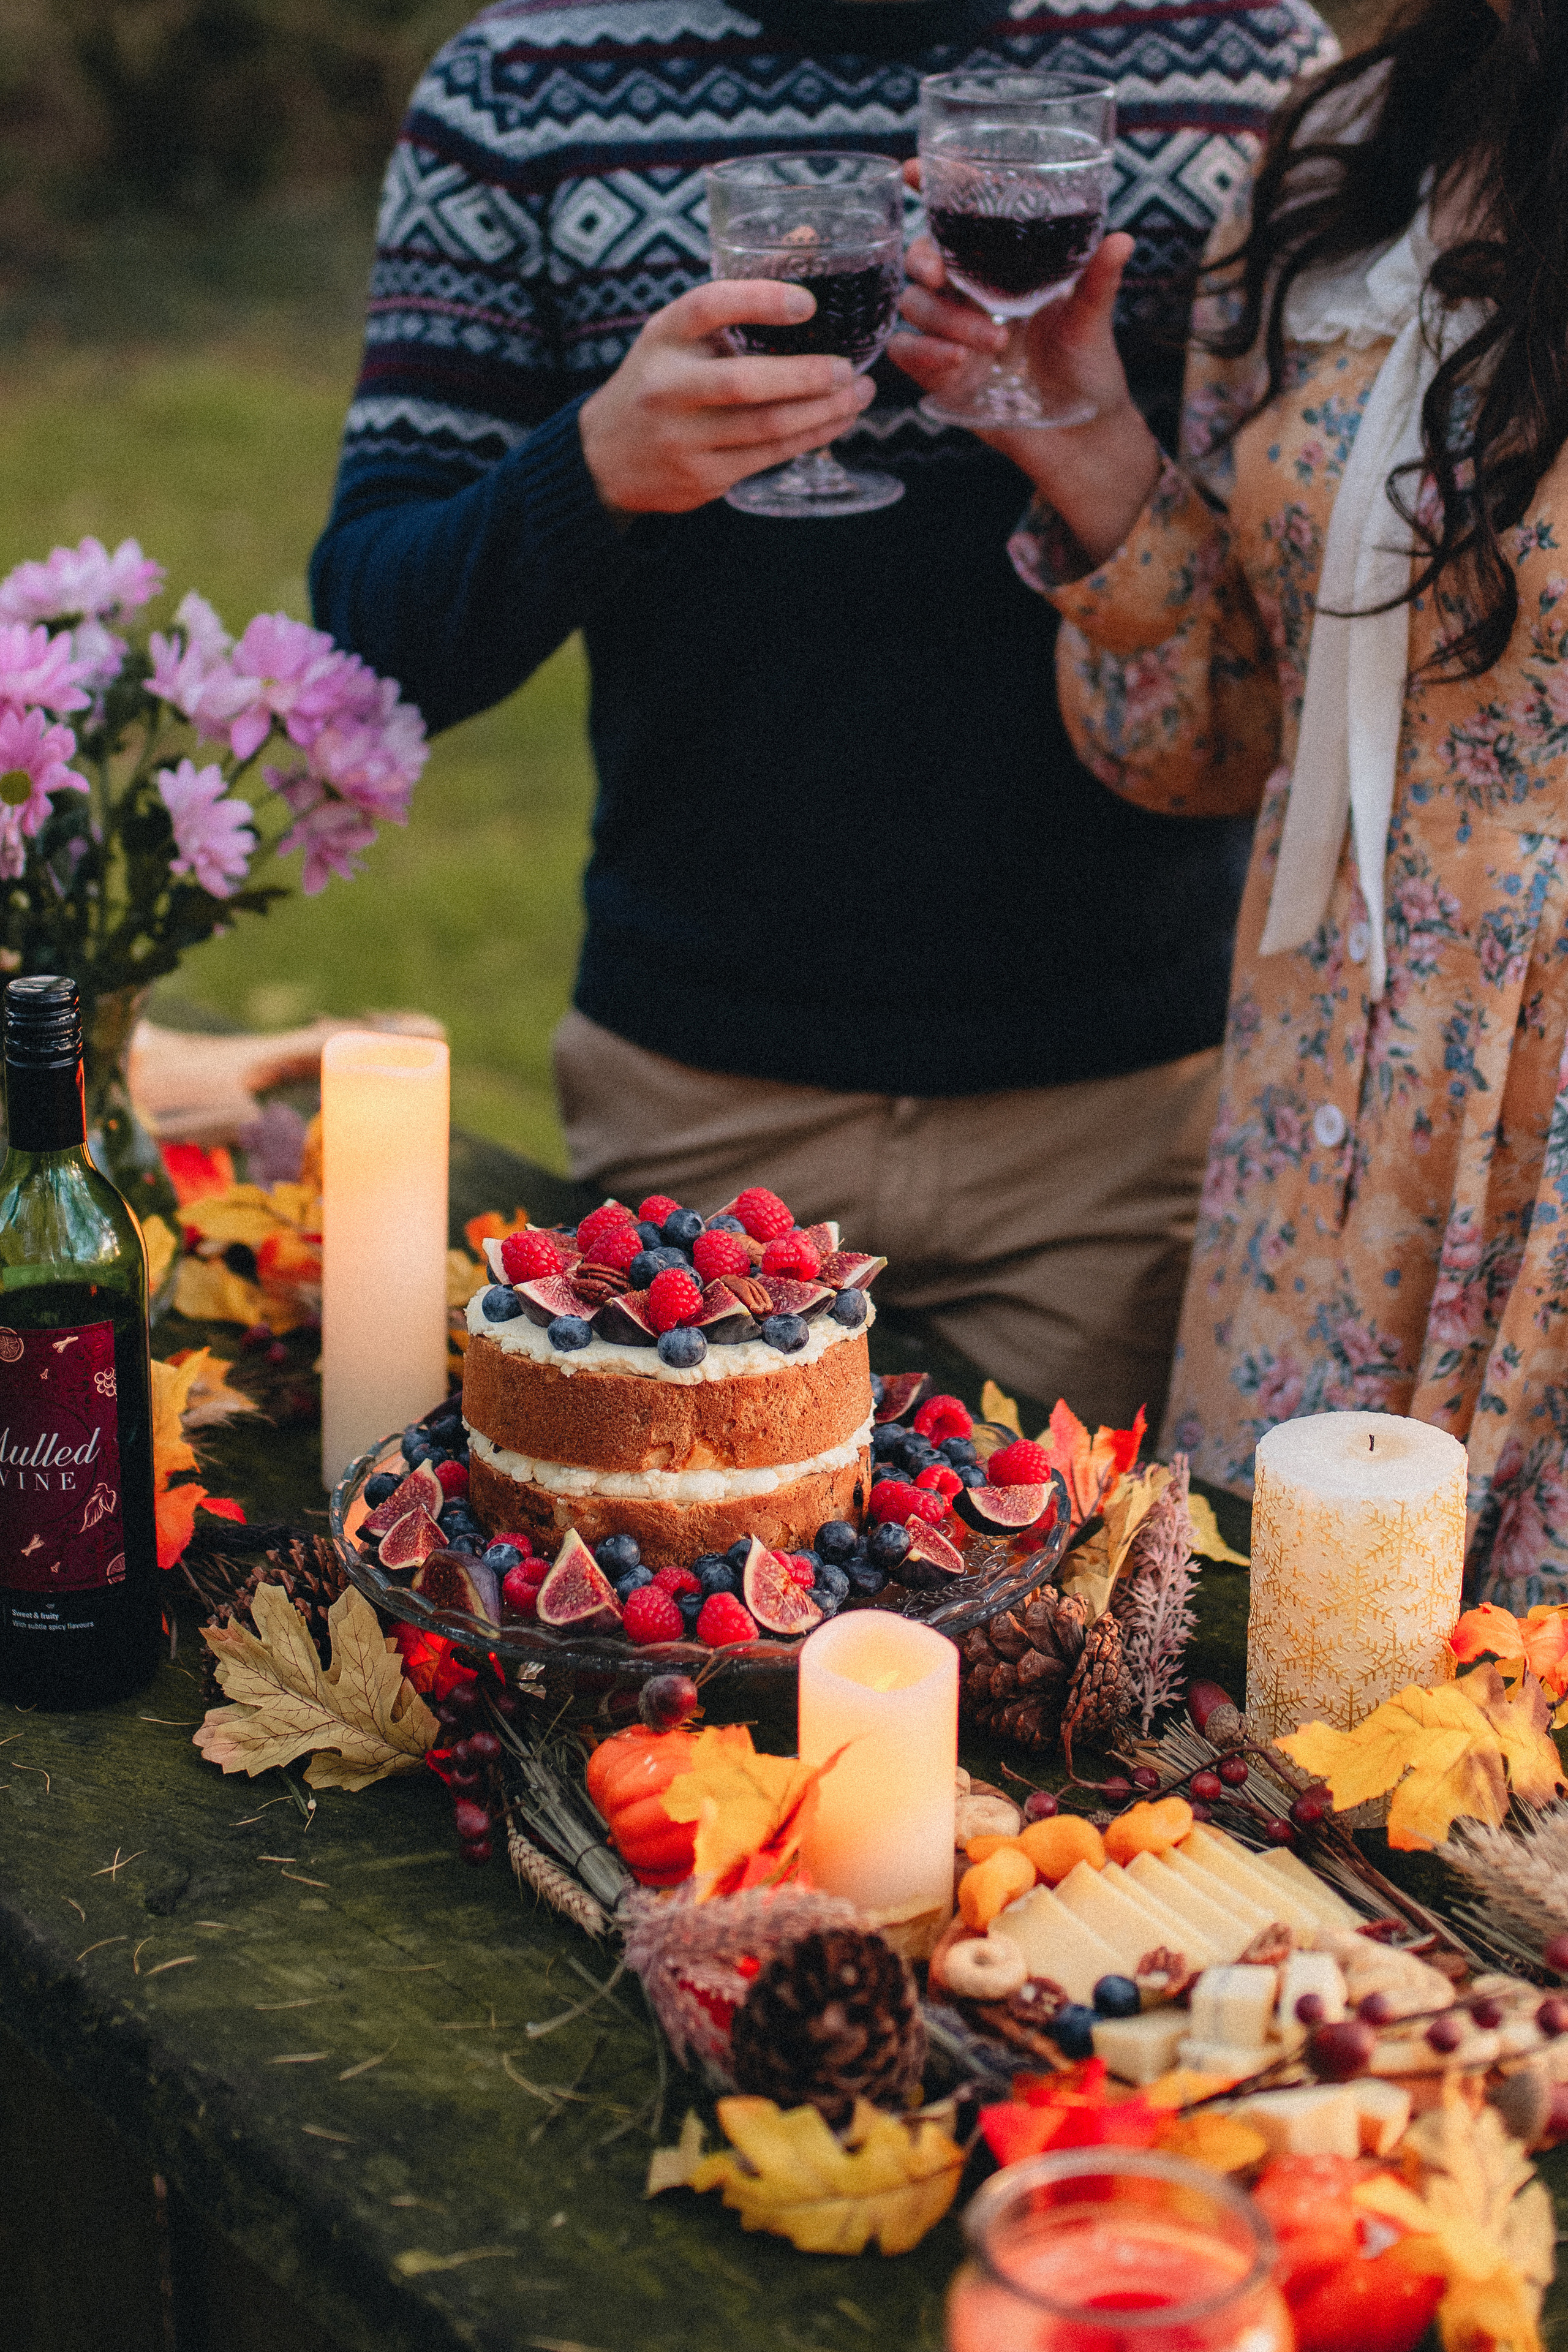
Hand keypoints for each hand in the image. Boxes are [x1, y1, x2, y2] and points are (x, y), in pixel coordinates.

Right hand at [578, 281, 875, 514]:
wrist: (606, 457)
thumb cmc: (657, 384)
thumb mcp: (671, 338)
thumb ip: (722, 319)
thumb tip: (807, 298)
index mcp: (662, 337)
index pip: (708, 307)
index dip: (759, 301)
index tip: (807, 303)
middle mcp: (668, 388)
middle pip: (745, 382)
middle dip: (808, 376)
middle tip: (849, 368)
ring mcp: (684, 439)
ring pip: (766, 426)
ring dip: (823, 412)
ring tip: (859, 395)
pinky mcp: (702, 477)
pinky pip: (769, 457)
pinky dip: (810, 437)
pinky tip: (836, 422)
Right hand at [889, 208, 1161, 567]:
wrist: (1078, 435)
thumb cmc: (1087, 370)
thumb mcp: (1092, 320)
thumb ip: (1098, 281)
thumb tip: (1122, 239)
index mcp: (999, 269)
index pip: (954, 223)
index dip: (926, 192)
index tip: (911, 172)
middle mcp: (968, 295)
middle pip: (920, 260)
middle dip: (924, 259)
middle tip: (942, 274)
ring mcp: (949, 334)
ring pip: (915, 307)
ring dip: (946, 319)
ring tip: (994, 342)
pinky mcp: (938, 375)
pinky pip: (907, 353)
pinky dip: (926, 353)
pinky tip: (959, 362)